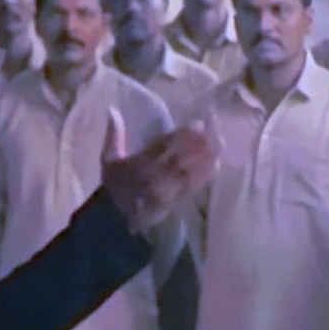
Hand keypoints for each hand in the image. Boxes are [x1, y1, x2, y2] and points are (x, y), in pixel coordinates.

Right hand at [101, 109, 220, 232]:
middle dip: (199, 145)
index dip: (181, 136)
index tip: (198, 124)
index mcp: (138, 164)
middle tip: (216, 132)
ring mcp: (166, 190)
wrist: (116, 219)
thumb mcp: (108, 161)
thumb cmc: (115, 186)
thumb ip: (113, 136)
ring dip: (205, 158)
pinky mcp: (175, 200)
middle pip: (180, 158)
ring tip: (220, 144)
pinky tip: (216, 165)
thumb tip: (113, 110)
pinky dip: (204, 176)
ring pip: (188, 171)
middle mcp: (154, 176)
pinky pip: (192, 186)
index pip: (162, 147)